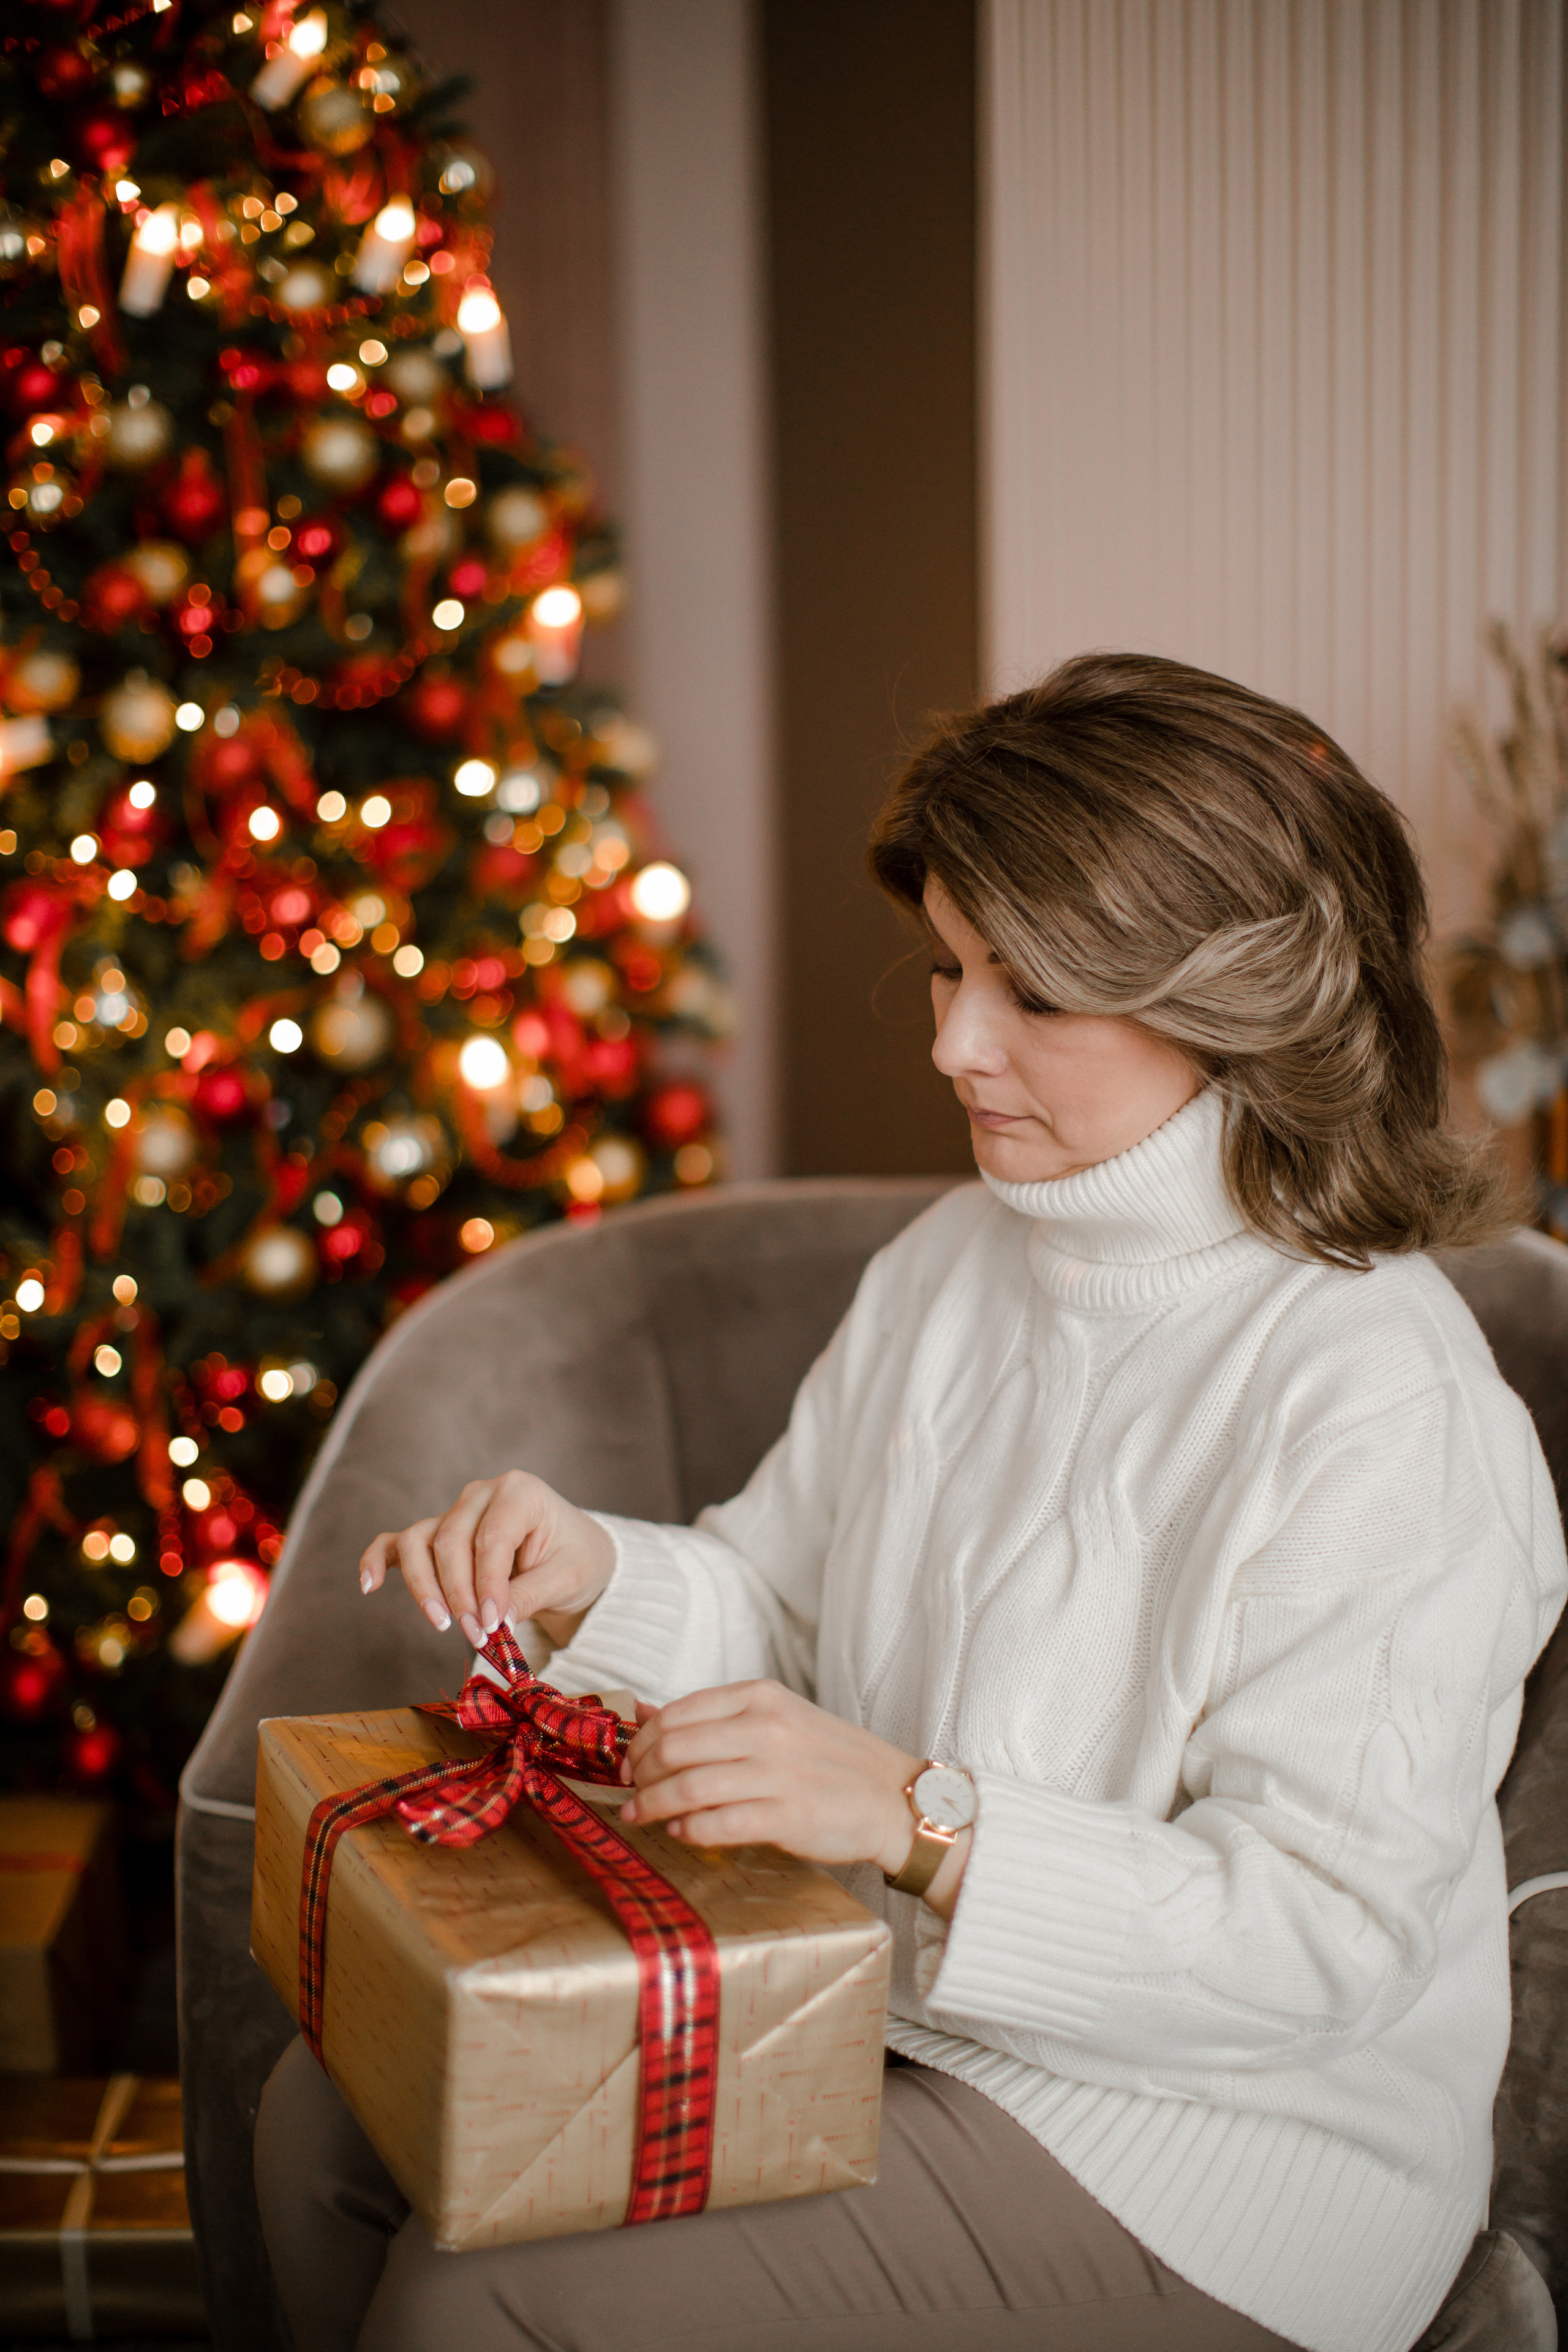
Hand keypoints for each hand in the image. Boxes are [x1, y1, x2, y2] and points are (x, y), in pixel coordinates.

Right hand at [358, 1471, 615, 1648]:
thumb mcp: (568, 1577)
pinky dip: (378, 1559)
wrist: (577, 1554)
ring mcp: (455, 1512)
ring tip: (442, 1623)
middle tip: (476, 1635)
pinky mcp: (438, 1535)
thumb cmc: (577, 1558)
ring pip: (420, 1542)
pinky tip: (369, 1585)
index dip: (488, 1584)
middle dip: (460, 1593)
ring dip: (425, 1586)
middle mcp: (481, 1494)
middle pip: (451, 1540)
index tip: (492, 1625)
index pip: (492, 1538)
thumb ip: (529, 1594)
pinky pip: (397, 1542)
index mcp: (520, 1492)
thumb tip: (490, 1620)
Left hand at [620, 1678, 920, 1875]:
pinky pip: (718, 1824)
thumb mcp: (775, 1719)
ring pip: (689, 1786)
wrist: (892, 1797)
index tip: (630, 1763)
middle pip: (675, 1747)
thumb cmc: (828, 1760)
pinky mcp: (788, 1816)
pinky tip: (681, 1832)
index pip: (678, 1713)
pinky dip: (689, 1830)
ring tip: (640, 1816)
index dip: (642, 1741)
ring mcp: (778, 1772)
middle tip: (631, 1791)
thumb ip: (713, 1718)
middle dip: (641, 1774)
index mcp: (761, 1697)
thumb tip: (642, 1713)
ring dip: (653, 1805)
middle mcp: (766, 1727)